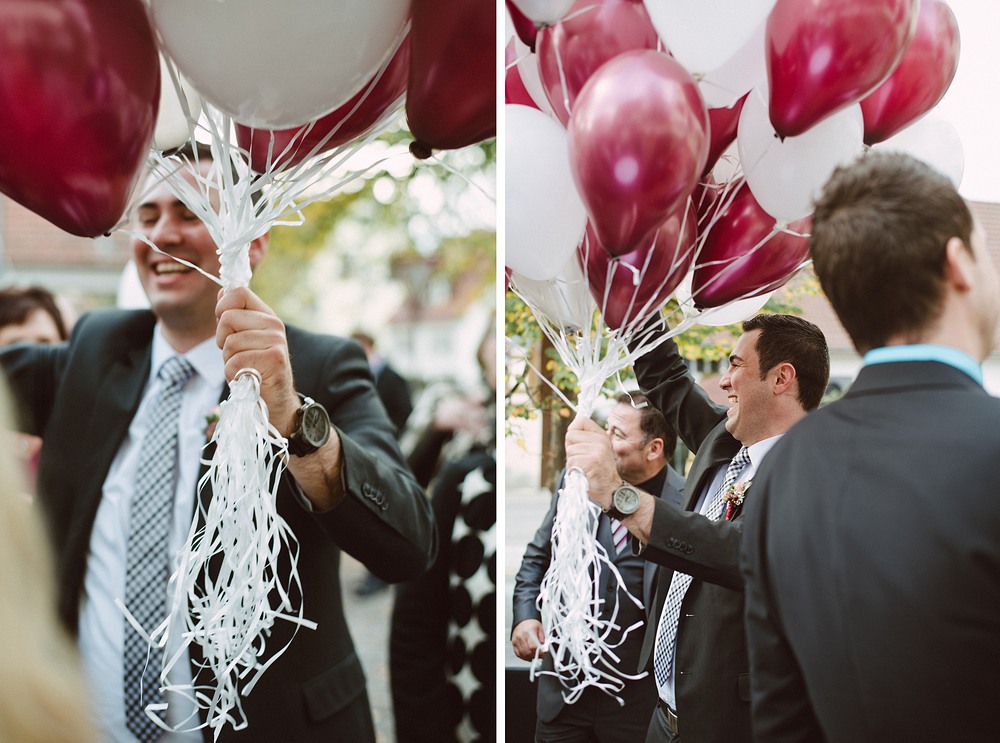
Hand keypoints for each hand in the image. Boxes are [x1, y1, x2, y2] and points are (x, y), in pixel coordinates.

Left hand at [215, 287, 299, 435]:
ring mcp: (276, 341)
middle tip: (237, 354)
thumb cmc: (255, 369)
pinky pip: (235, 361)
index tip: (226, 326)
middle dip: (222, 340)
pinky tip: (246, 377)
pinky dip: (234, 373)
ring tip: (244, 367)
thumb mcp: (244, 338)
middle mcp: (274, 324)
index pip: (238, 292)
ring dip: (229, 360)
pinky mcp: (274, 359)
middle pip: (227, 318)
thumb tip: (222, 292)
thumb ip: (234, 315)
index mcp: (266, 315)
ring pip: (229, 343)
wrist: (275, 401)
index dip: (222, 307)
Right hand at [511, 619, 546, 660]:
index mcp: (529, 631)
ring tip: (534, 654)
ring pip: (523, 654)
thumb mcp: (540, 629)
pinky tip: (528, 656)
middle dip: (535, 655)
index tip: (543, 654)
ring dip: (530, 657)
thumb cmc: (532, 624)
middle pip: (528, 651)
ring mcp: (516, 640)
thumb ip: (543, 639)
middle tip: (539, 655)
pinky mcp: (514, 643)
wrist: (524, 620)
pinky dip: (524, 657)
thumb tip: (545, 649)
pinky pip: (518, 654)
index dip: (539, 652)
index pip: (533, 646)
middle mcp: (521, 636)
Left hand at [564, 414, 618, 510]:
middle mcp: (601, 440)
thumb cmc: (597, 472)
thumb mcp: (595, 451)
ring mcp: (598, 450)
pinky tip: (584, 474)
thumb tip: (570, 431)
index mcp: (601, 436)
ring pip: (570, 450)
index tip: (577, 443)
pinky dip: (574, 470)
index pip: (581, 421)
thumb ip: (583, 440)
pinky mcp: (592, 461)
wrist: (610, 491)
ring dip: (573, 462)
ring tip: (584, 469)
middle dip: (571, 450)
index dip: (573, 431)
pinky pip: (571, 461)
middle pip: (570, 435)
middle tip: (582, 461)